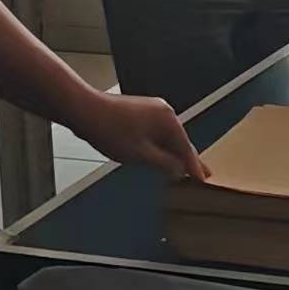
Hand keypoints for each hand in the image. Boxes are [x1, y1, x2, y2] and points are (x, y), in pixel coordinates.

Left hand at [80, 89, 209, 182]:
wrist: (85, 110)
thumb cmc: (110, 130)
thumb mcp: (140, 154)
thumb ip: (163, 163)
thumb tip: (179, 170)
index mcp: (168, 120)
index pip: (186, 148)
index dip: (194, 166)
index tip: (203, 180)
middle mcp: (164, 111)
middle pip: (180, 140)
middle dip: (189, 158)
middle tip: (203, 173)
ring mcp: (152, 109)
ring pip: (168, 136)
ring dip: (175, 153)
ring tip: (185, 168)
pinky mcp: (141, 111)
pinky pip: (157, 132)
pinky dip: (162, 145)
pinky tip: (163, 155)